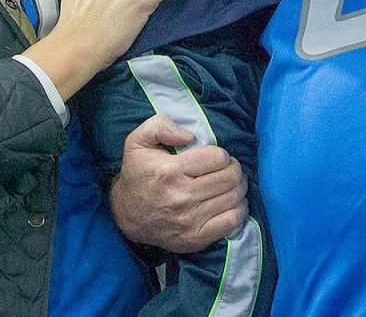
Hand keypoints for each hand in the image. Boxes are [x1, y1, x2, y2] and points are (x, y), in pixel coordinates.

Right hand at [109, 115, 247, 253]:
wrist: (126, 214)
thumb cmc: (137, 173)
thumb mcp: (137, 140)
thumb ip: (161, 126)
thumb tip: (189, 136)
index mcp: (170, 171)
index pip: (217, 158)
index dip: (222, 154)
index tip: (218, 157)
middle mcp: (181, 197)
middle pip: (229, 178)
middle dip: (235, 169)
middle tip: (230, 168)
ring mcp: (189, 221)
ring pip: (233, 199)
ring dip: (239, 188)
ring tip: (233, 184)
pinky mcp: (195, 239)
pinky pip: (231, 223)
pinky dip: (239, 210)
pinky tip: (233, 202)